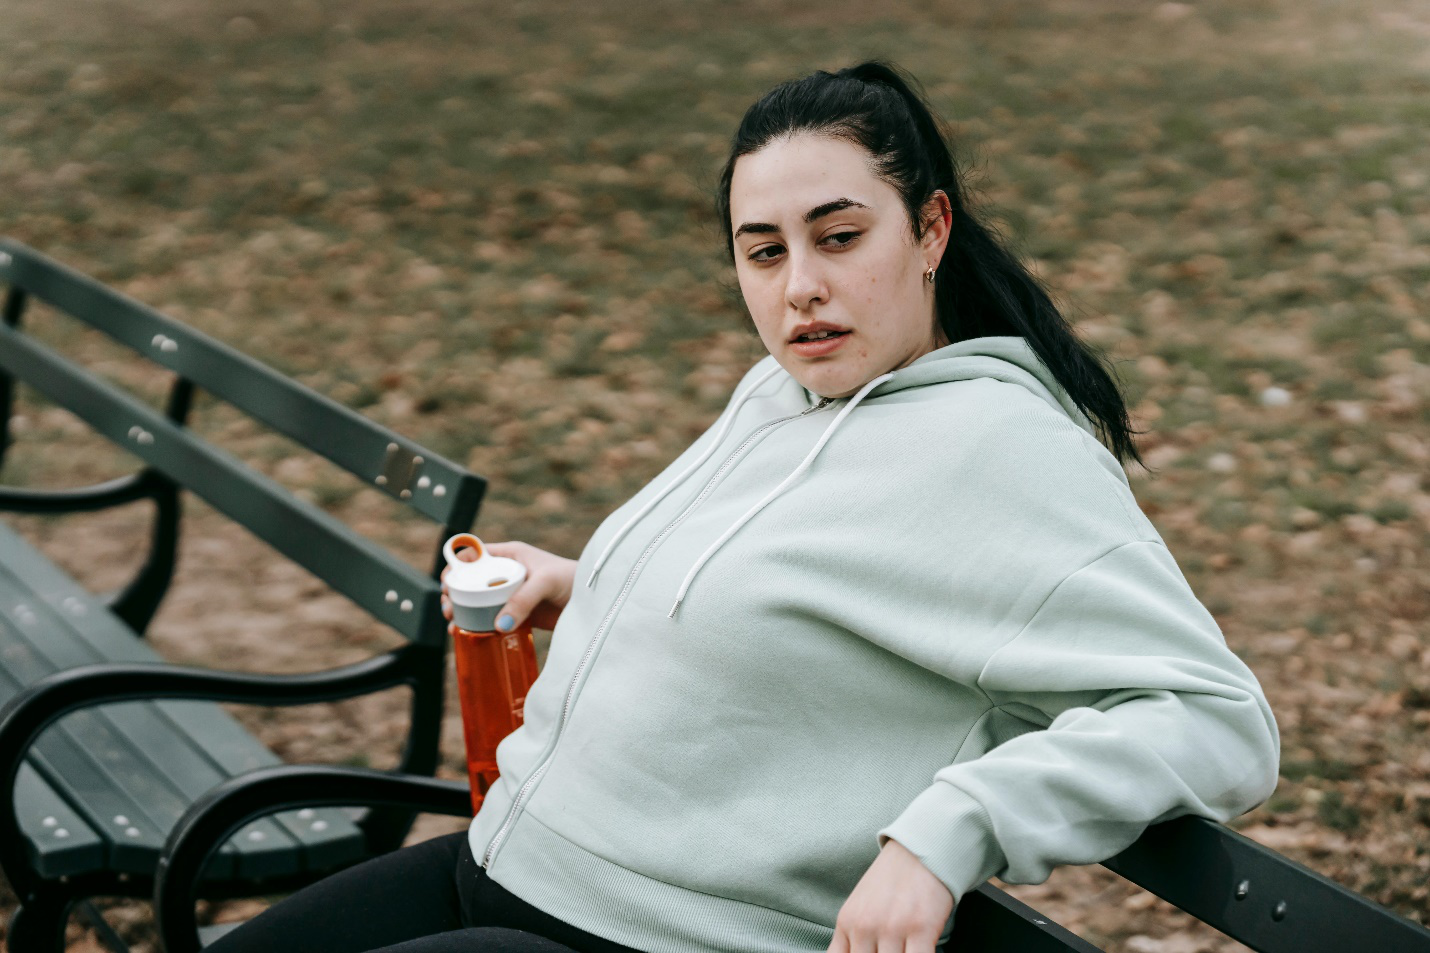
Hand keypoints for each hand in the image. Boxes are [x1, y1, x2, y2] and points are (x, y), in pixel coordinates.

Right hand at [441, 540, 575, 631]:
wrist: (596, 602)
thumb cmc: (573, 580)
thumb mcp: (545, 583)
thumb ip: (523, 600)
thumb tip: (498, 625)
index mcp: (510, 555)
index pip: (474, 555)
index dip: (456, 566)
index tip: (447, 582)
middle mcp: (507, 573)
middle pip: (470, 581)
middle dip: (454, 593)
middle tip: (449, 608)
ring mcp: (511, 595)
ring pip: (477, 602)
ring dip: (462, 611)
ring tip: (454, 623)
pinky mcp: (518, 614)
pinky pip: (491, 619)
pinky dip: (477, 625)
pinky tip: (466, 634)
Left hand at [828, 838, 953, 952]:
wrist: (919, 850)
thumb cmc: (891, 882)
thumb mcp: (859, 907)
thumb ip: (850, 939)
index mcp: (847, 923)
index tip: (868, 952)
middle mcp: (865, 927)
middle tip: (890, 949)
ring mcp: (892, 928)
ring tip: (905, 948)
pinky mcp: (921, 929)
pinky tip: (921, 949)